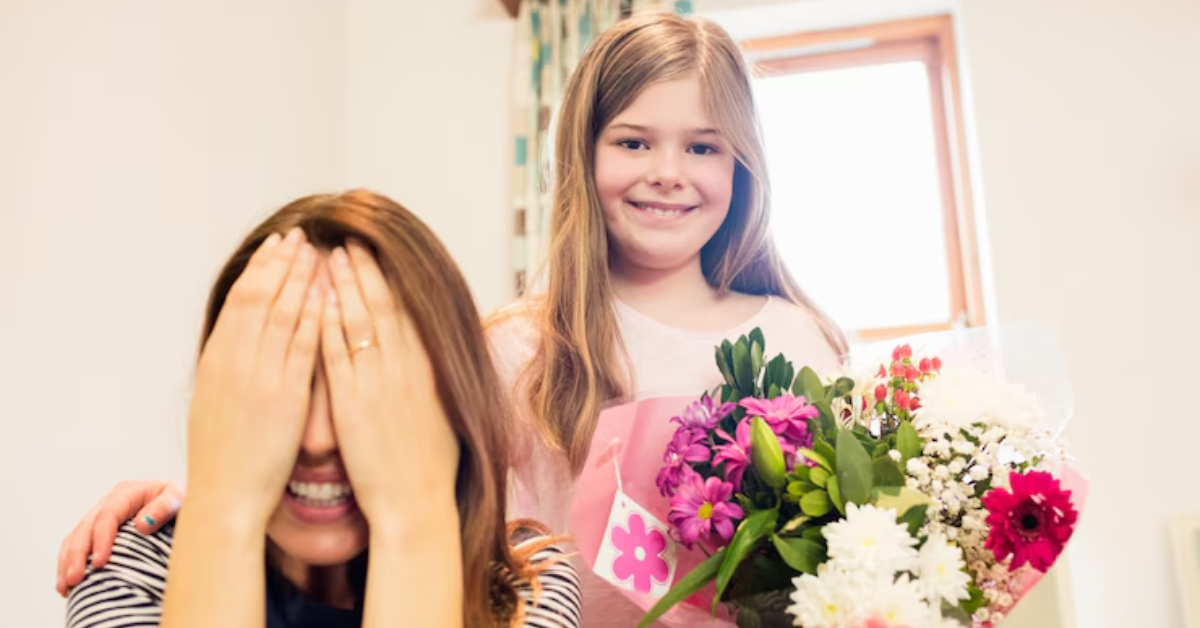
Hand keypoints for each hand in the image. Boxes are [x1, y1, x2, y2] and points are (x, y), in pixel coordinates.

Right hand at [56, 480, 183, 595]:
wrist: (180, 502)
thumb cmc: (182, 501)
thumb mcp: (179, 498)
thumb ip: (164, 507)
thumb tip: (142, 524)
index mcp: (127, 492)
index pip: (107, 516)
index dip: (101, 540)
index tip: (99, 563)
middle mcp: (108, 503)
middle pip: (85, 528)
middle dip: (78, 555)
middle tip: (76, 580)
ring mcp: (99, 516)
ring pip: (75, 538)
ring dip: (67, 562)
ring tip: (66, 586)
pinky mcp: (96, 530)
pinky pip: (75, 545)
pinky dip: (68, 563)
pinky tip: (66, 584)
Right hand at [184, 228, 321, 527]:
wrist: (225, 495)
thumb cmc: (222, 454)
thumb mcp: (216, 399)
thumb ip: (230, 364)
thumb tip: (240, 336)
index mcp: (218, 358)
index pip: (241, 299)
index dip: (261, 268)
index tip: (278, 244)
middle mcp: (236, 360)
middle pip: (261, 296)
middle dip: (282, 262)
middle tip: (300, 234)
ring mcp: (260, 376)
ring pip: (283, 313)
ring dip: (302, 278)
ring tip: (319, 250)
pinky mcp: (285, 396)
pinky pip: (304, 346)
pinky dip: (316, 316)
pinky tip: (330, 295)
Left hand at [321, 243, 459, 529]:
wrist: (417, 504)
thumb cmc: (429, 468)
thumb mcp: (440, 415)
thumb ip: (430, 383)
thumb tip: (428, 362)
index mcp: (426, 371)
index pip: (408, 313)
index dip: (390, 280)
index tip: (376, 255)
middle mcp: (404, 370)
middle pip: (384, 306)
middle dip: (365, 271)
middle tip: (349, 240)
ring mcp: (379, 384)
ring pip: (360, 322)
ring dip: (343, 286)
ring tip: (328, 256)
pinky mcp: (353, 404)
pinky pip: (337, 356)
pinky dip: (328, 325)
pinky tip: (317, 302)